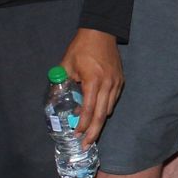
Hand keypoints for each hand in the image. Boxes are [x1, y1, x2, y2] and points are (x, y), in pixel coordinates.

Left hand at [60, 28, 123, 144]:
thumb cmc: (81, 48)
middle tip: (87, 145)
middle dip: (93, 132)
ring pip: (109, 109)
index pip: (88, 109)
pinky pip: (113, 101)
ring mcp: (116, 83)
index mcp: (93, 80)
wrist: (101, 32)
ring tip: (90, 133)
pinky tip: (97, 114)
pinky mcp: (120, 81)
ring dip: (99, 123)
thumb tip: (57, 98)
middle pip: (101, 115)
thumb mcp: (66, 63)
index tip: (76, 134)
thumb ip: (62, 81)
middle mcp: (107, 84)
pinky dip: (105, 110)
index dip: (82, 124)